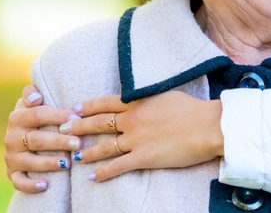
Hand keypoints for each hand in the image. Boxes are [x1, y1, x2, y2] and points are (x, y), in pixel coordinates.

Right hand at [3, 85, 82, 191]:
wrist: (23, 135)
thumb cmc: (37, 115)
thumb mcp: (33, 101)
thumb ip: (32, 94)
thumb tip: (36, 97)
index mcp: (18, 116)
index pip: (38, 114)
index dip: (57, 115)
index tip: (76, 117)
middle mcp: (12, 137)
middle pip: (36, 139)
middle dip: (58, 141)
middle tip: (78, 143)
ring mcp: (11, 156)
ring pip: (29, 161)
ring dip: (49, 163)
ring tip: (68, 163)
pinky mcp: (12, 173)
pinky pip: (19, 181)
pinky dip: (30, 184)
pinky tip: (46, 185)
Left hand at [70, 91, 223, 181]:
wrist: (208, 126)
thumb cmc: (193, 109)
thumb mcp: (167, 95)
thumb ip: (149, 98)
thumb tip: (141, 98)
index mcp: (138, 102)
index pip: (106, 102)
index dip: (88, 106)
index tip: (75, 109)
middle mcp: (132, 119)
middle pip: (99, 123)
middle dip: (78, 127)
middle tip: (62, 130)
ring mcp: (136, 139)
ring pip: (104, 147)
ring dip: (87, 152)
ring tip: (74, 156)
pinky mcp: (143, 157)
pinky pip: (118, 166)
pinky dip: (103, 172)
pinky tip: (92, 176)